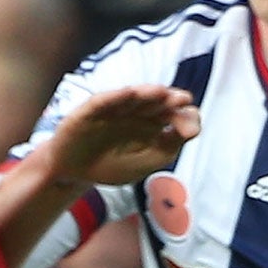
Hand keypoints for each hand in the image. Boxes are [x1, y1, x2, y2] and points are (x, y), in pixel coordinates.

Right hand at [28, 84, 197, 187]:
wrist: (74, 174)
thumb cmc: (111, 166)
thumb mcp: (147, 162)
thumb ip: (170, 147)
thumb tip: (192, 129)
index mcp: (152, 123)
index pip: (174, 113)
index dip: (184, 117)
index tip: (190, 130)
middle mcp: (136, 111)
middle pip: (157, 100)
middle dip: (170, 99)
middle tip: (182, 100)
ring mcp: (114, 109)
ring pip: (133, 96)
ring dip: (147, 93)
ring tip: (160, 93)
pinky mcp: (91, 110)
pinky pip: (104, 100)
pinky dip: (115, 96)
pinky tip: (128, 93)